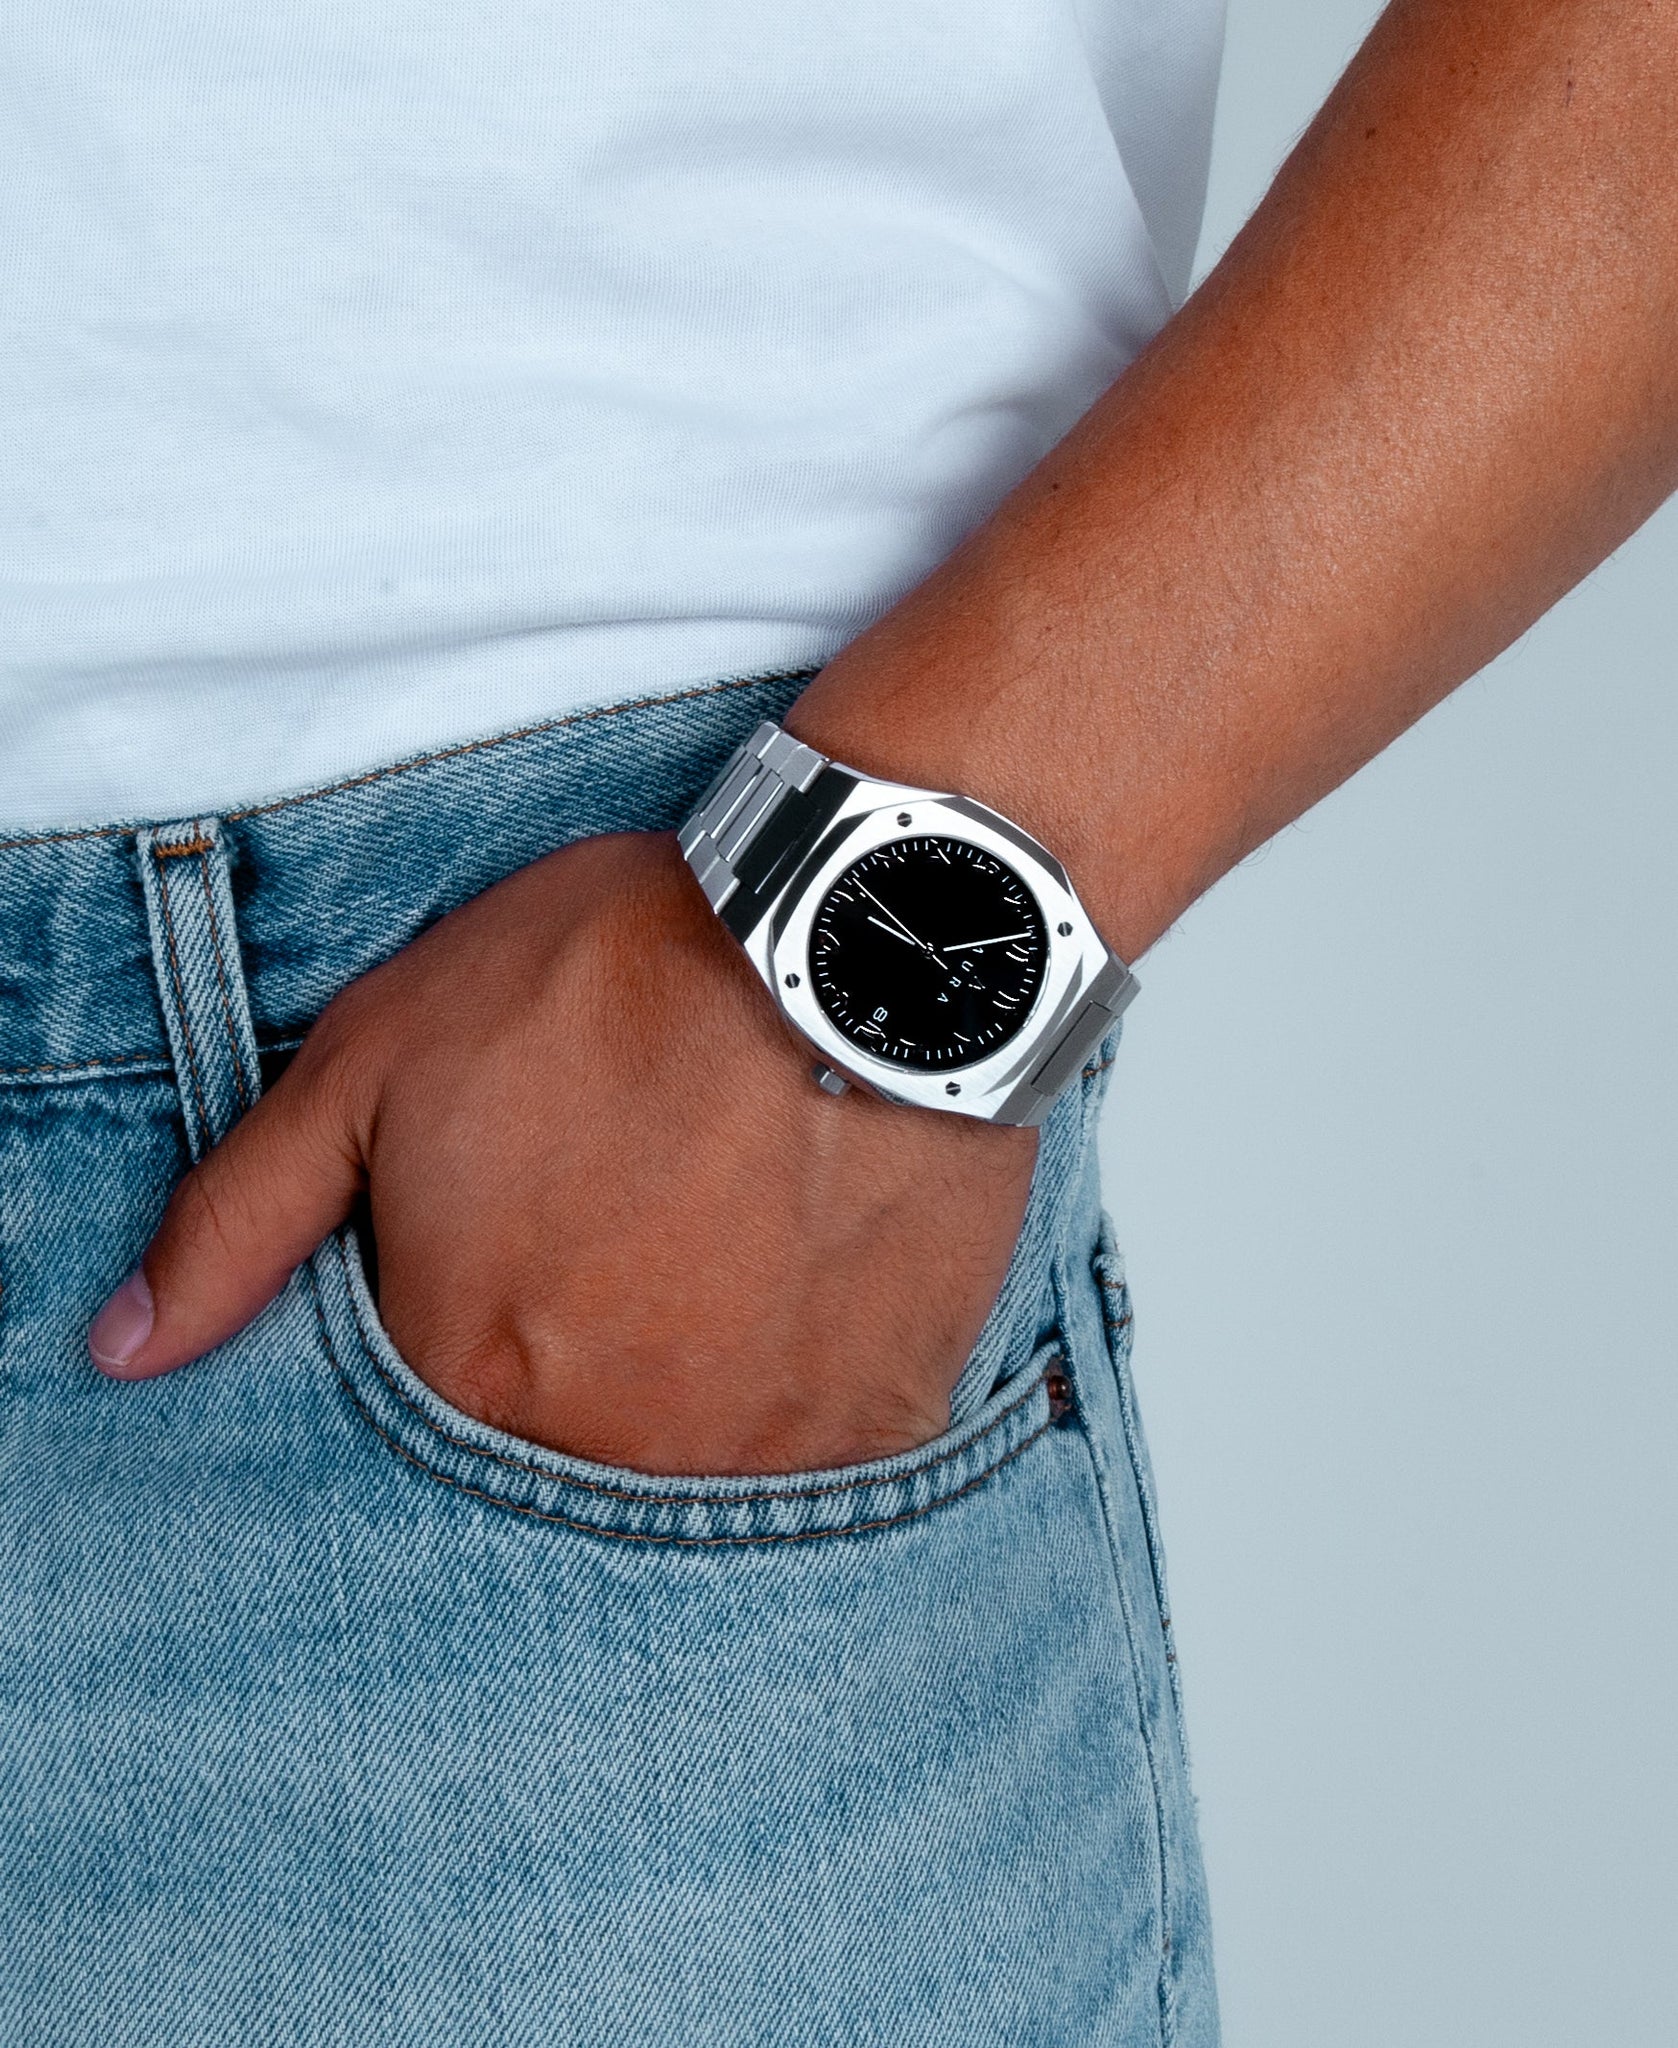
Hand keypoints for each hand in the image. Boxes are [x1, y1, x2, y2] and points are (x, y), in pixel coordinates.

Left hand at [89, 831, 1036, 1474]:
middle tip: (630, 1241)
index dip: (468, 1329)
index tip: (523, 1258)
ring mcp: (751, 1458)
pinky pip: (808, 1467)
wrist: (854, 940)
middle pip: (558, 1462)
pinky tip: (795, 1285)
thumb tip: (127, 1349)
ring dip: (686, 1386)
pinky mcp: (874, 1430)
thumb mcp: (380, 1059)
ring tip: (716, 1251)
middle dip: (576, 1368)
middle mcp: (605, 1454)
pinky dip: (792, 1395)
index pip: (419, 1434)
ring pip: (683, 1472)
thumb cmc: (612, 980)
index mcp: (466, 1375)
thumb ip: (242, 1218)